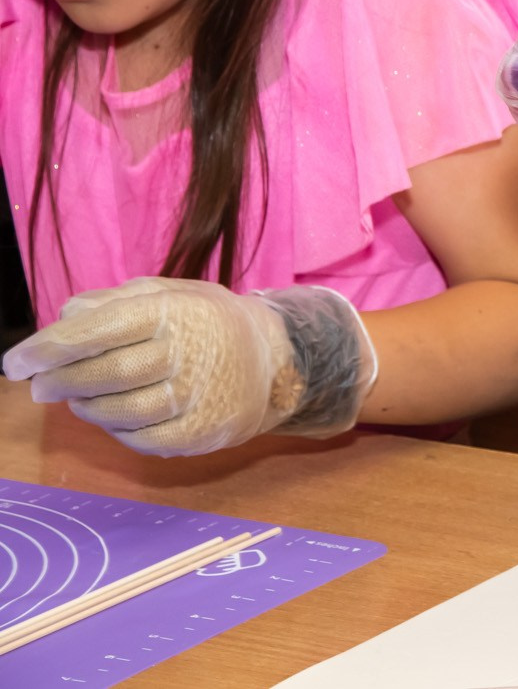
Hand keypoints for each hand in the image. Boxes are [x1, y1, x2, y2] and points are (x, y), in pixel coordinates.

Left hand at [1, 279, 375, 456]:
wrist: (277, 361)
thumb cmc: (209, 324)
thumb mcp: (170, 294)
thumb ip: (114, 301)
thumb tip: (63, 319)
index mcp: (177, 310)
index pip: (101, 328)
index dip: (51, 347)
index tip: (15, 362)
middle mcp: (190, 352)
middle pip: (107, 372)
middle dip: (60, 381)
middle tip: (38, 385)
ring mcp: (198, 396)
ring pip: (120, 410)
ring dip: (85, 406)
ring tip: (73, 399)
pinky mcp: (201, 433)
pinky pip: (140, 438)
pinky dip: (114, 428)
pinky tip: (110, 414)